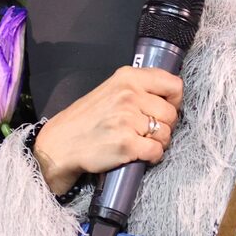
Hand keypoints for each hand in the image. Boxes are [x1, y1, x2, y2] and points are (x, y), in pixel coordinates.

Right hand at [31, 66, 182, 195]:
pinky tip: (138, 154)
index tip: (166, 109)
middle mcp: (129, 95)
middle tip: (148, 131)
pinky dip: (152, 156)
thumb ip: (139, 88)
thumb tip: (169, 97)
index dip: (174, 101)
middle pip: (171, 113)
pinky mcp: (127, 144)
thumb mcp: (111, 90)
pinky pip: (156, 151)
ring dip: (158, 142)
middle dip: (165, 126)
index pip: (173, 84)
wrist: (60, 144)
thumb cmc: (86, 119)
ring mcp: (128, 120)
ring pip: (166, 133)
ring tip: (141, 142)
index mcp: (128, 78)